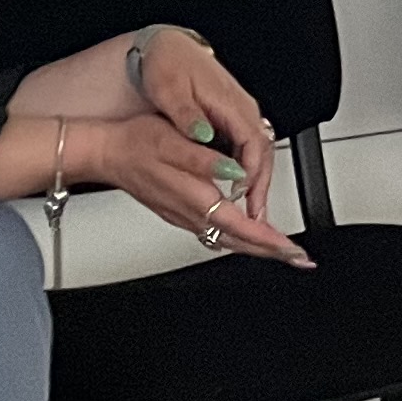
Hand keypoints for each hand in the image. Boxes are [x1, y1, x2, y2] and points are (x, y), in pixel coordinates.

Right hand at [87, 109, 309, 263]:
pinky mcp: (177, 211)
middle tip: (299, 258)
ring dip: (254, 246)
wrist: (102, 153)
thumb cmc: (134, 144)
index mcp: (195, 197)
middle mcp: (190, 213)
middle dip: (270, 251)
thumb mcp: (173, 142)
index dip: (271, 241)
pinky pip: (212, 232)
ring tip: (280, 248)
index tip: (293, 249)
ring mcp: (182, 215)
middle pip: (238, 242)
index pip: (242, 227)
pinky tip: (244, 231)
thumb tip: (235, 172)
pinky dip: (235, 236)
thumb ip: (206, 161)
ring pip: (226, 239)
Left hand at [128, 26, 281, 225]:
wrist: (167, 47)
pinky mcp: (231, 118)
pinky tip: (240, 190)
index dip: (252, 174)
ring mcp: (238, 114)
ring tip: (253, 212)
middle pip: (263, 153)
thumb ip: (187, 115)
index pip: (253, 144)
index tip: (245, 198)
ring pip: (258, 154)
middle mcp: (240, 109)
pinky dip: (248, 173)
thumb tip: (202, 135)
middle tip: (257, 218)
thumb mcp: (170, 89)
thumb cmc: (168, 65)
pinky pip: (248, 149)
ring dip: (257, 184)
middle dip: (262, 188)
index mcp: (229, 103)